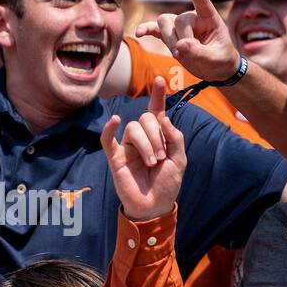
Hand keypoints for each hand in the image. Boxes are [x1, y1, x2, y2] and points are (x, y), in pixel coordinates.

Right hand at [100, 79, 186, 220]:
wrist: (155, 206)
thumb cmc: (167, 184)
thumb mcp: (179, 160)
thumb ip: (175, 138)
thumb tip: (163, 117)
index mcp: (159, 136)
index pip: (157, 111)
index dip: (158, 95)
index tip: (161, 79)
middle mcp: (142, 138)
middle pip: (145, 119)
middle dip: (156, 136)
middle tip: (160, 158)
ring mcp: (128, 147)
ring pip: (133, 128)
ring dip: (146, 144)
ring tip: (152, 163)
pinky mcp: (115, 157)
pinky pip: (107, 139)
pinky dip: (109, 128)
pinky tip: (114, 121)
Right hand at [133, 0, 236, 81]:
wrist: (214, 68)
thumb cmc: (220, 59)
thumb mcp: (215, 58)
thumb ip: (199, 52)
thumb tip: (180, 45)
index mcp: (209, 18)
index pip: (201, 2)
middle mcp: (192, 18)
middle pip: (178, 19)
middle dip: (181, 39)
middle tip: (188, 54)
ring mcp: (178, 26)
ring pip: (164, 22)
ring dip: (168, 39)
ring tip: (177, 54)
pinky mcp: (169, 36)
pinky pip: (154, 29)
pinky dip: (146, 30)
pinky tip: (139, 34)